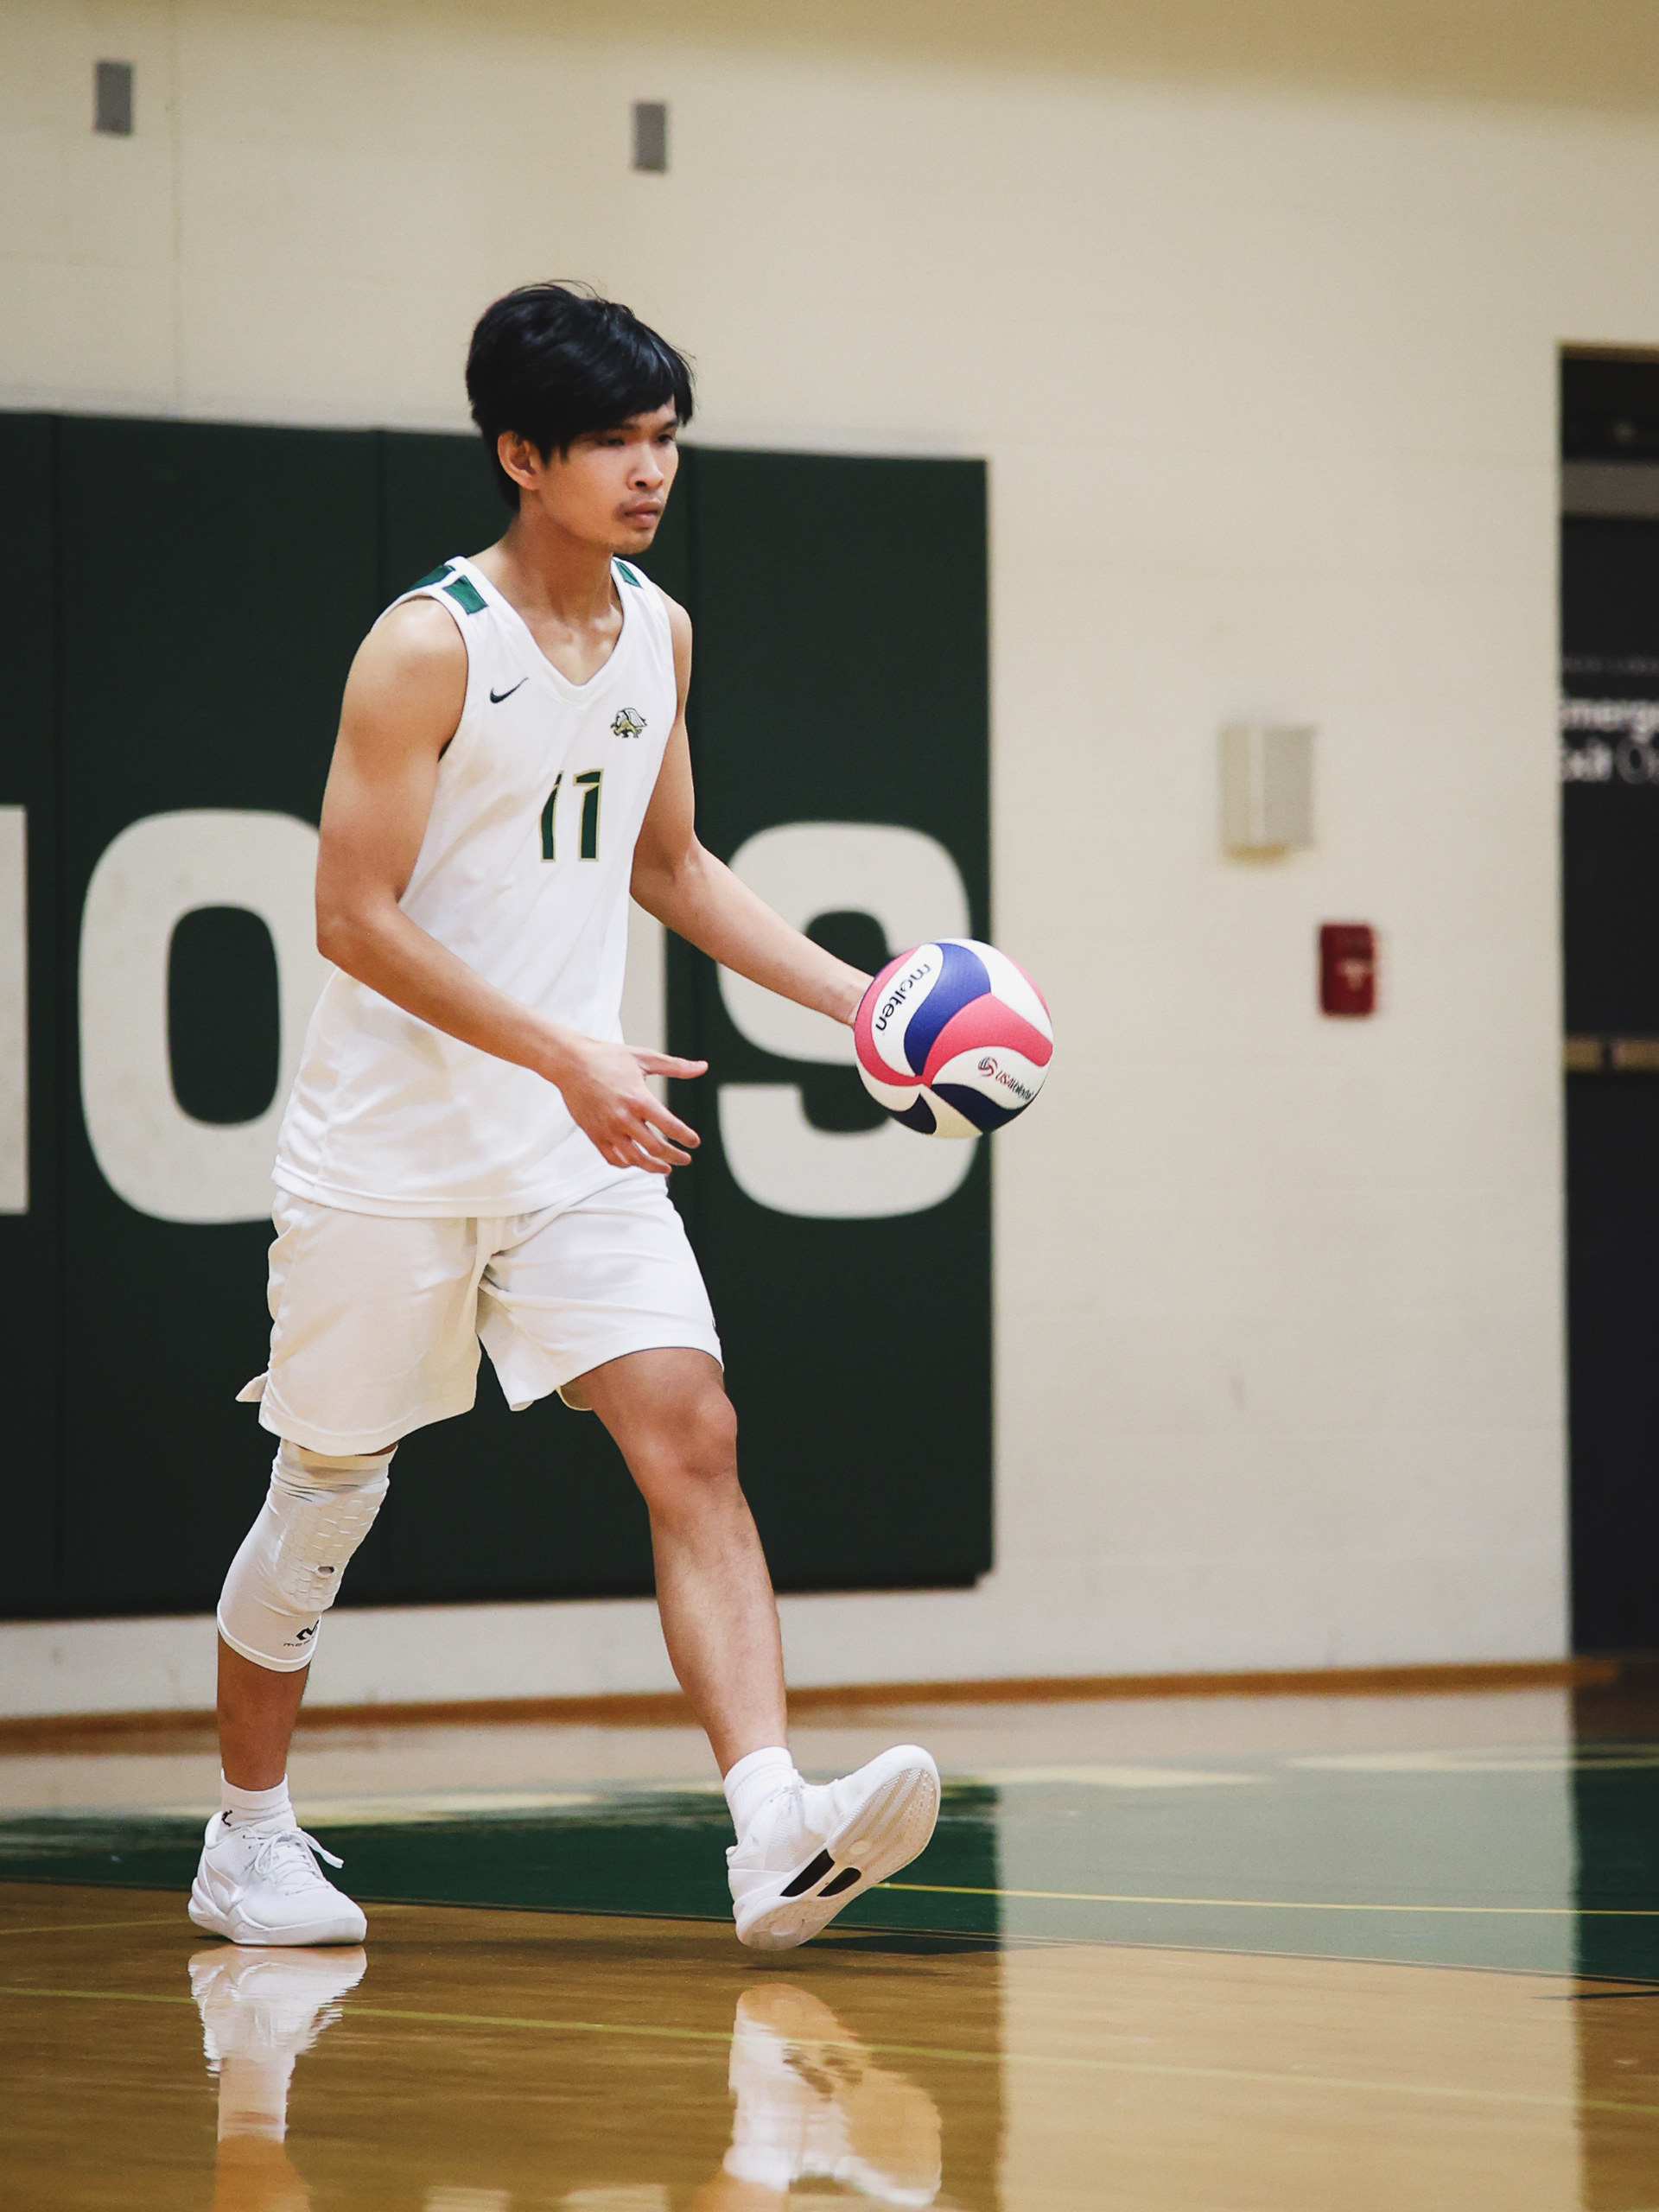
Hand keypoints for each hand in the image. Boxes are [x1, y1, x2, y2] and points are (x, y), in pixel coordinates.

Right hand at [548, 1037, 706, 1172]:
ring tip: (665, 1168)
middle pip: (656, 1148)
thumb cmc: (608, 1058)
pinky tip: (637, 1162)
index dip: (686, 1138)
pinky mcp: (594, 1135)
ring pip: (635, 1159)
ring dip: (653, 1167)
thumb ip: (676, 1066)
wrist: (571, 1063)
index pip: (670, 1126)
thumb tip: (703, 1067)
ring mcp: (607, 1129)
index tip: (694, 1142)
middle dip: (675, 1156)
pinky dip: (627, 1164)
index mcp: (639, 1099)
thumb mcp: (644, 1058)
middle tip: (685, 1159)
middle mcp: (624, 1118)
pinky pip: (613, 1158)